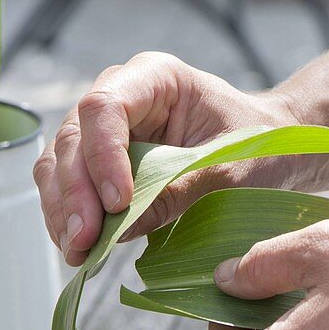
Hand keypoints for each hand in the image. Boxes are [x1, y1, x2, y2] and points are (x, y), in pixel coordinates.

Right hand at [33, 52, 296, 265]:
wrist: (269, 153)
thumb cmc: (259, 149)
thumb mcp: (230, 171)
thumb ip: (178, 192)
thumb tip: (121, 227)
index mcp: (156, 78)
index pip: (105, 107)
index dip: (102, 156)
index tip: (119, 204)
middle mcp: (121, 97)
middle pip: (73, 137)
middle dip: (74, 193)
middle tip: (84, 240)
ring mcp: (105, 131)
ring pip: (60, 164)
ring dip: (62, 210)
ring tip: (77, 251)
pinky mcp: (100, 165)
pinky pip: (68, 188)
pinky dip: (68, 218)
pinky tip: (79, 249)